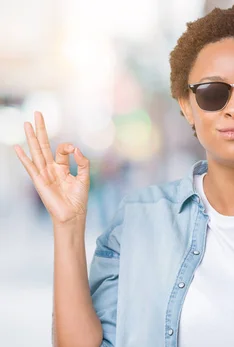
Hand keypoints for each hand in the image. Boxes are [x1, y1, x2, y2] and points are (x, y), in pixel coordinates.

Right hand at [14, 111, 90, 225]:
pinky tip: (17, 147)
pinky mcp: (39, 181)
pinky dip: (24, 157)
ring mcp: (44, 174)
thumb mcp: (85, 177)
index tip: (74, 151)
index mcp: (61, 167)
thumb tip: (76, 149)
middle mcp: (51, 168)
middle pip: (44, 145)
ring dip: (31, 137)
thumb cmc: (78, 199)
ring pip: (37, 152)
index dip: (68, 147)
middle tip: (38, 113)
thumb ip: (82, 162)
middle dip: (41, 129)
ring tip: (26, 123)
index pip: (61, 150)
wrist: (73, 215)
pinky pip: (30, 167)